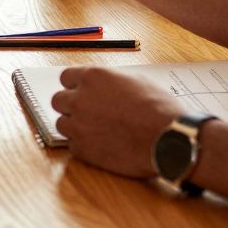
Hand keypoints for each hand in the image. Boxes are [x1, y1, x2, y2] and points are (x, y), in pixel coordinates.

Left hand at [52, 67, 184, 178]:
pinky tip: (102, 145)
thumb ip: (111, 81)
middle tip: (87, 113)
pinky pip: (72, 146)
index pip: (65, 77)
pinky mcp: (82, 150)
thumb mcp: (136, 80)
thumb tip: (104, 84)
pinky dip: (84, 146)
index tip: (81, 92)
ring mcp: (78, 125)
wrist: (169, 139)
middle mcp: (80, 99)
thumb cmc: (159, 108)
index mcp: (93, 78)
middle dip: (70, 106)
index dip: (75, 86)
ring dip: (75, 127)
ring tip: (96, 131)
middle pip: (58, 101)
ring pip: (61, 124)